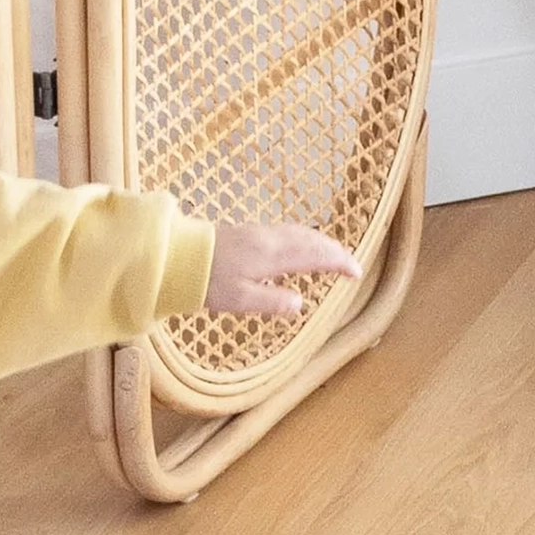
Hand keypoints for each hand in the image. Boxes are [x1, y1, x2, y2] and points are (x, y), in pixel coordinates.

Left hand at [200, 217, 361, 325]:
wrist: (179, 255)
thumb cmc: (207, 280)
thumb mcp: (240, 299)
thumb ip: (272, 301)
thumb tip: (300, 303)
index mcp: (273, 255)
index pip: (315, 255)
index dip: (339, 262)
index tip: (356, 272)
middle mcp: (271, 239)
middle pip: (312, 240)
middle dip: (335, 250)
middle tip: (351, 264)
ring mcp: (261, 233)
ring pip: (300, 232)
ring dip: (321, 242)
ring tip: (333, 254)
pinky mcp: (251, 232)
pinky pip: (288, 231)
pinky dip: (304, 237)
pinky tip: (301, 245)